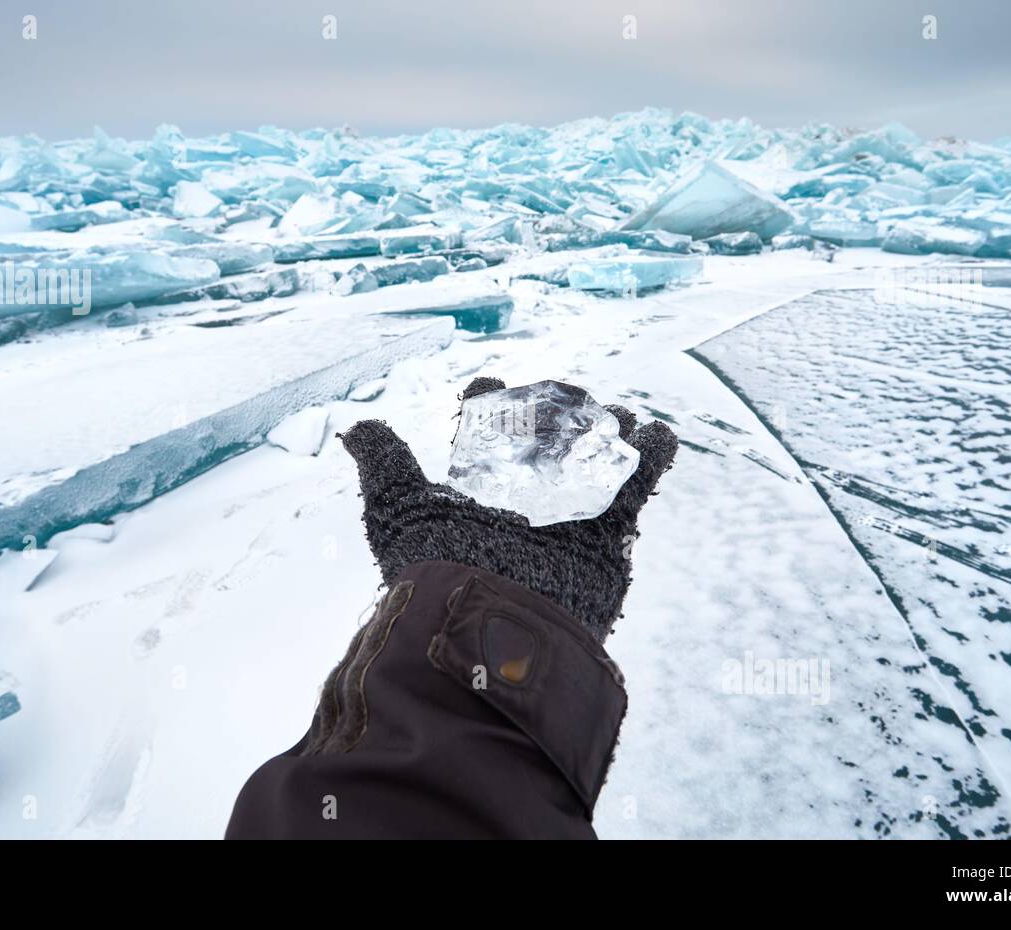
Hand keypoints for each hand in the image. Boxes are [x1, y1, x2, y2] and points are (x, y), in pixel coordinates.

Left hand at [339, 377, 677, 641]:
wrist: (491, 626)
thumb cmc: (438, 568)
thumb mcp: (398, 510)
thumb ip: (384, 464)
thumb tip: (354, 428)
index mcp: (476, 496)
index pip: (484, 440)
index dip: (487, 407)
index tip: (490, 385)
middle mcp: (522, 508)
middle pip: (545, 447)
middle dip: (556, 414)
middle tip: (565, 391)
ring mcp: (567, 522)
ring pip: (591, 463)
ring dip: (604, 430)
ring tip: (613, 411)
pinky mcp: (607, 538)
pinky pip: (634, 490)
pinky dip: (651, 457)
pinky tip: (656, 433)